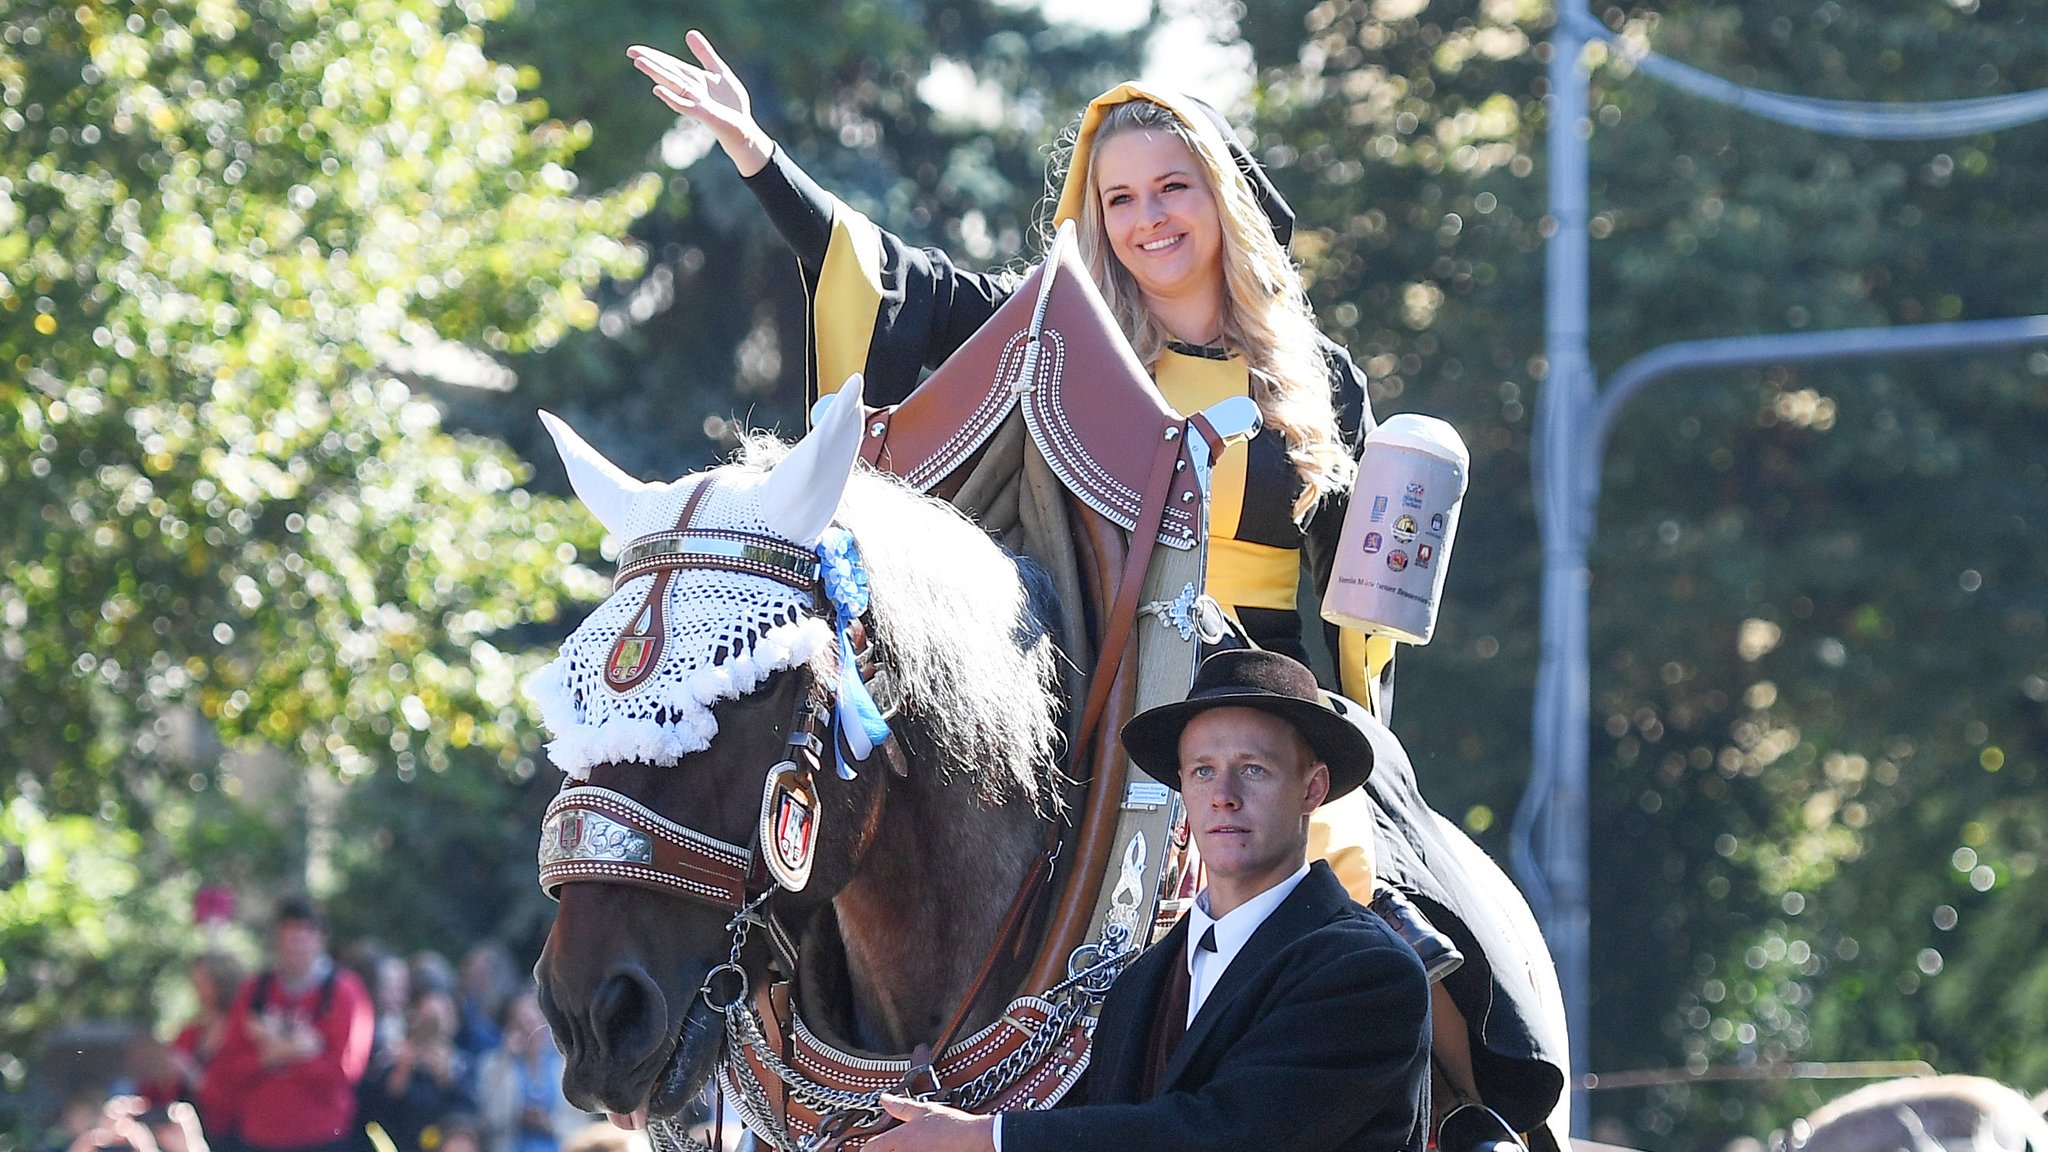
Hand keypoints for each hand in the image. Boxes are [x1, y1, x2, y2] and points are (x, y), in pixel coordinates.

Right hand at [626, 31, 771, 176]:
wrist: (744, 127)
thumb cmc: (731, 104)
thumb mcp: (719, 72)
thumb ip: (704, 54)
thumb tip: (689, 33)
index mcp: (693, 79)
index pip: (670, 65)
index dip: (653, 56)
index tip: (633, 50)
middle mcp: (690, 90)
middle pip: (667, 73)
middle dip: (650, 62)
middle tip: (630, 52)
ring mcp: (695, 102)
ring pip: (672, 85)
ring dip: (656, 74)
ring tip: (639, 63)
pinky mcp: (704, 114)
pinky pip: (684, 105)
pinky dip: (671, 98)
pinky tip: (657, 90)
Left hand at [860, 1096, 995, 1151]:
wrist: (973, 1140)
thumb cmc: (952, 1126)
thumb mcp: (925, 1110)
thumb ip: (901, 1106)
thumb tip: (884, 1099)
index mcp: (900, 1139)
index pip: (870, 1148)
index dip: (868, 1148)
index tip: (871, 1147)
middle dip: (884, 1150)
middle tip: (891, 1145)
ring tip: (912, 1146)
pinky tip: (922, 1149)